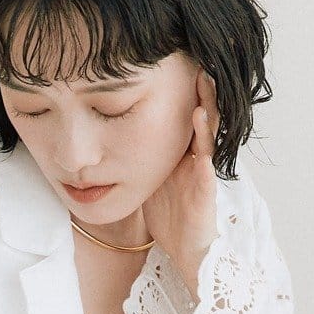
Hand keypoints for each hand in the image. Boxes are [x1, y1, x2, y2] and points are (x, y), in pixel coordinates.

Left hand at [140, 66, 219, 294]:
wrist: (184, 251)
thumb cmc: (168, 215)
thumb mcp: (147, 177)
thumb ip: (135, 156)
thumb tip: (106, 137)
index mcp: (180, 153)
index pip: (182, 115)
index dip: (182, 92)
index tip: (174, 64)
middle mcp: (194, 157)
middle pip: (199, 118)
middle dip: (200, 91)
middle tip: (196, 62)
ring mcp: (201, 173)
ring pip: (207, 136)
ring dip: (205, 112)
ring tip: (202, 87)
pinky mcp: (205, 192)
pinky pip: (205, 166)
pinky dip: (203, 147)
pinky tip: (199, 130)